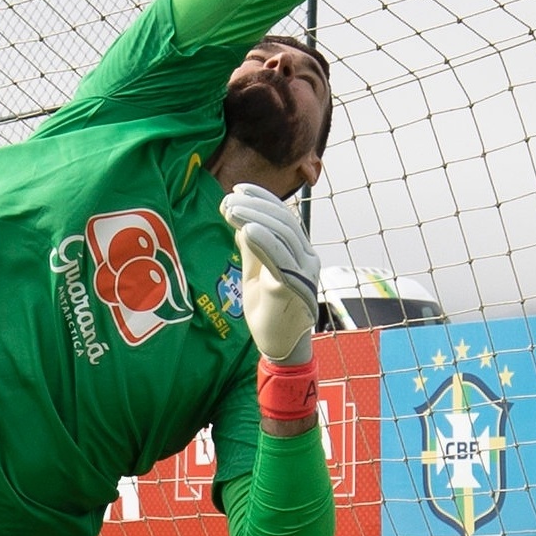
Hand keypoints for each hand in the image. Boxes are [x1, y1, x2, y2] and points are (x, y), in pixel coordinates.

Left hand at [221, 183, 318, 365]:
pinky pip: (280, 260)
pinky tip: (247, 231)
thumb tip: (243, 224)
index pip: (284, 217)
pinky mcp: (295, 288)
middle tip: (228, 201)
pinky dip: (265, 242)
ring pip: (283, 235)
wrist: (279, 346)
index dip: (263, 199)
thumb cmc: (267, 311)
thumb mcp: (255, 274)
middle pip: (284, 222)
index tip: (238, 189)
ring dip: (255, 218)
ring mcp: (305, 273)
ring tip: (231, 210)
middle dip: (255, 207)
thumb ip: (253, 250)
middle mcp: (307, 258)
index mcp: (300, 251)